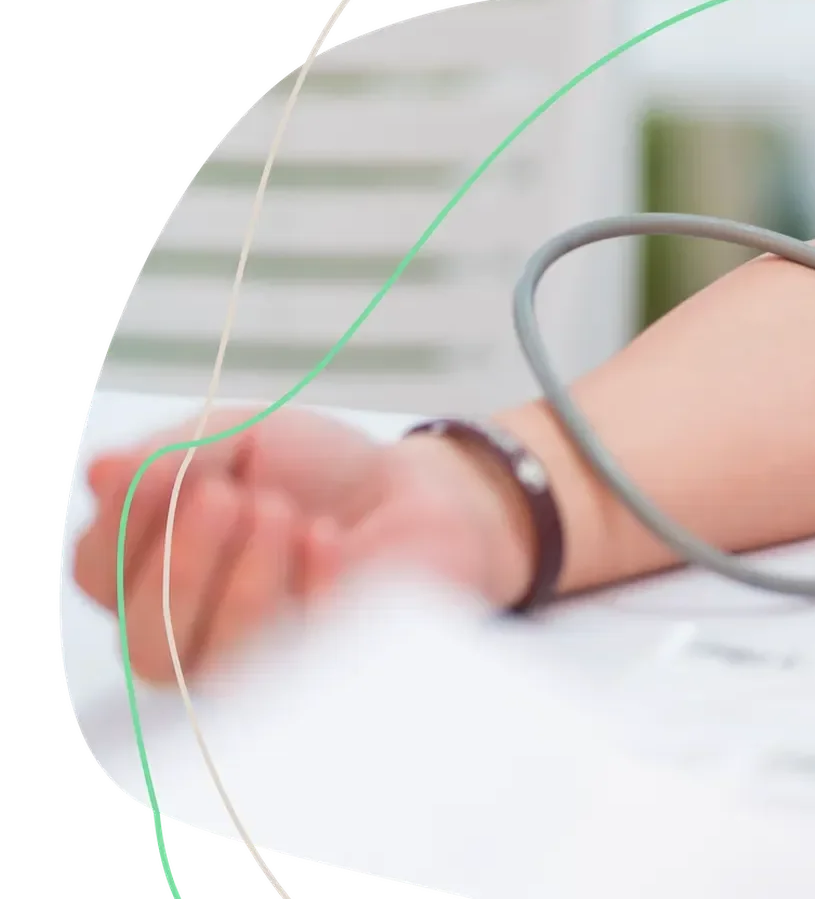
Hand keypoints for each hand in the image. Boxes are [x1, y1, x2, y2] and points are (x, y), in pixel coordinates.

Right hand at [72, 407, 530, 684]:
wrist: (419, 489)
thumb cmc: (318, 470)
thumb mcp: (241, 437)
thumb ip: (174, 455)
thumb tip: (103, 471)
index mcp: (152, 570)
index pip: (99, 574)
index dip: (124, 524)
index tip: (172, 466)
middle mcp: (192, 632)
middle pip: (146, 642)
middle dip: (183, 567)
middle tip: (230, 496)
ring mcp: (257, 665)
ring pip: (216, 663)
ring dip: (243, 581)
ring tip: (284, 511)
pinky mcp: (325, 673)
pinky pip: (298, 658)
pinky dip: (309, 590)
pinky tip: (328, 540)